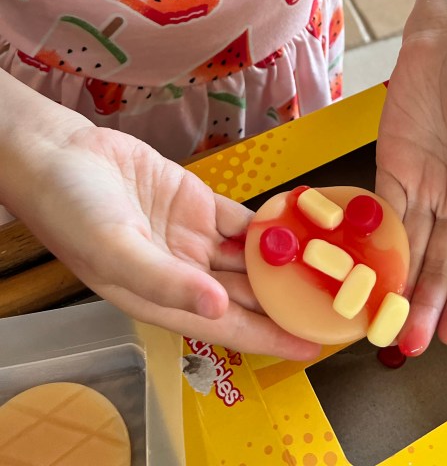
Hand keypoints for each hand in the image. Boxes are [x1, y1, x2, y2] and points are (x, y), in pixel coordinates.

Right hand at [12, 115, 319, 358]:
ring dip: (284, 261)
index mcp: (161, 297)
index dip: (269, 337)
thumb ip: (165, 280)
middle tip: (336, 299)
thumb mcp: (115, 250)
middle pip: (246, 294)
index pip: (226, 326)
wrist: (60, 155)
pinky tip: (299, 224)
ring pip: (249, 257)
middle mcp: (183, 272)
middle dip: (287, 300)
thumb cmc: (72, 211)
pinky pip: (241, 219)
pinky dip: (268, 223)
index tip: (311, 343)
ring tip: (328, 263)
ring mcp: (192, 236)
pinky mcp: (198, 202)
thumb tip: (217, 307)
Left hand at [374, 29, 446, 354]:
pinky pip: (381, 213)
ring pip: (409, 248)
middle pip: (438, 263)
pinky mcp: (391, 169)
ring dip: (398, 286)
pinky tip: (364, 274)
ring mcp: (421, 188)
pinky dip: (373, 244)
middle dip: (425, 305)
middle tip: (410, 344)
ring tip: (384, 325)